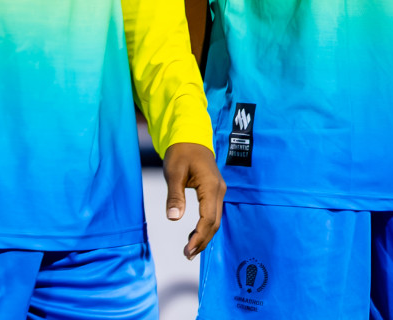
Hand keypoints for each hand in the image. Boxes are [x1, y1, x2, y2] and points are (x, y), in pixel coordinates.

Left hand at [163, 142, 224, 257]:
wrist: (190, 136)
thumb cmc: (181, 152)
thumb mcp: (174, 172)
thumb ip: (175, 196)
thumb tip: (173, 219)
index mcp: (210, 186)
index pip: (208, 218)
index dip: (199, 236)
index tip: (187, 250)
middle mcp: (219, 190)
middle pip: (214, 222)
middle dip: (203, 241)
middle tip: (187, 255)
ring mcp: (218, 191)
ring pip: (215, 219)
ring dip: (204, 236)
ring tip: (190, 250)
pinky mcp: (214, 191)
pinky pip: (213, 213)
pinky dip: (205, 227)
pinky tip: (194, 235)